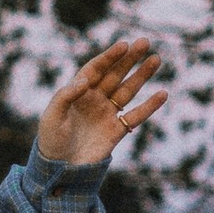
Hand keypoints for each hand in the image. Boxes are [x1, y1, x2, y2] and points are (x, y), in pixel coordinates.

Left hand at [36, 34, 168, 168]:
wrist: (59, 170)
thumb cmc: (51, 141)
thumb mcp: (52, 116)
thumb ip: (65, 96)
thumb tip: (85, 80)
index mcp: (78, 92)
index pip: (96, 69)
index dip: (109, 56)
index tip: (123, 45)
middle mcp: (94, 99)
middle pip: (115, 74)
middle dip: (129, 59)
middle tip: (144, 42)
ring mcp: (107, 114)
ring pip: (128, 90)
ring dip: (142, 75)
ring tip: (156, 59)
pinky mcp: (116, 131)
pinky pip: (136, 116)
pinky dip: (149, 106)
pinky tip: (162, 94)